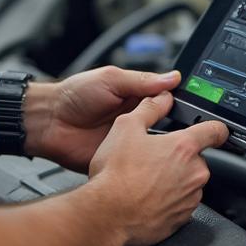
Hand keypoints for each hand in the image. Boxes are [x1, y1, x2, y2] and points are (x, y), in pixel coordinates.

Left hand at [26, 66, 181, 171]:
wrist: (48, 123)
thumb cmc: (73, 95)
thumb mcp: (110, 79)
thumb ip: (141, 81)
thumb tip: (172, 77)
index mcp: (136, 97)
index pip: (167, 101)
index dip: (181, 105)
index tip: (197, 111)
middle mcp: (136, 120)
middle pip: (166, 126)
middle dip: (178, 130)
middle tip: (189, 135)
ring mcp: (128, 141)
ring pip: (155, 148)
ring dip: (164, 150)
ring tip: (178, 153)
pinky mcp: (120, 160)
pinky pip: (138, 165)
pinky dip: (147, 167)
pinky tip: (158, 168)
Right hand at [87, 91, 228, 245]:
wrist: (106, 215)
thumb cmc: (116, 174)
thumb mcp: (126, 127)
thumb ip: (150, 108)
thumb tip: (161, 97)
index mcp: (184, 147)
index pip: (216, 131)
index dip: (215, 127)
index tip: (214, 130)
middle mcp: (194, 174)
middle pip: (197, 159)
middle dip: (179, 157)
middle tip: (153, 158)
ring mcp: (189, 199)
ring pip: (188, 183)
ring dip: (174, 180)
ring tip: (146, 180)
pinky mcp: (181, 220)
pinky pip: (180, 205)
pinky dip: (168, 201)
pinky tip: (146, 198)